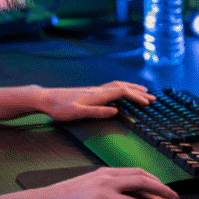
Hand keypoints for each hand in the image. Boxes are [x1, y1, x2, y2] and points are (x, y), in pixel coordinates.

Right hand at [31, 167, 178, 198]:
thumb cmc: (66, 197)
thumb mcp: (89, 186)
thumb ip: (108, 186)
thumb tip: (128, 193)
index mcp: (105, 173)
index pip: (137, 173)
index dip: (155, 181)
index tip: (165, 189)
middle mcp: (106, 179)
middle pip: (142, 180)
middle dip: (162, 189)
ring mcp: (103, 193)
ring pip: (137, 198)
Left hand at [39, 81, 155, 120]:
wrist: (45, 98)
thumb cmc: (59, 108)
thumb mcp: (77, 113)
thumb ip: (96, 112)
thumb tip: (115, 111)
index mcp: (97, 95)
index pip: (122, 92)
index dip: (137, 97)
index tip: (148, 103)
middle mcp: (97, 90)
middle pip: (123, 87)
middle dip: (139, 92)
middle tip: (153, 98)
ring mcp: (94, 90)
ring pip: (118, 85)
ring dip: (132, 88)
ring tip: (142, 91)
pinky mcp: (90, 92)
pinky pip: (111, 87)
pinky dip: (122, 88)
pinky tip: (121, 92)